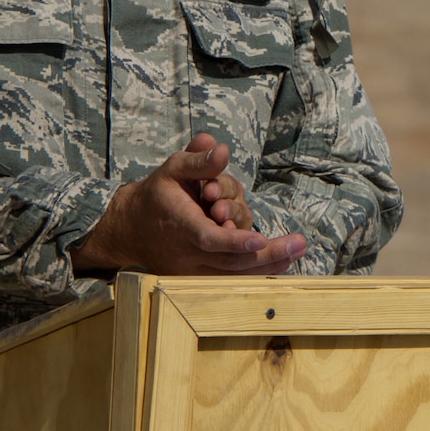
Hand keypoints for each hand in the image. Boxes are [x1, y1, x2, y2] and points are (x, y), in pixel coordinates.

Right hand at [69, 133, 306, 276]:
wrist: (130, 228)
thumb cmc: (157, 194)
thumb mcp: (172, 169)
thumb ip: (198, 161)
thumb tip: (221, 149)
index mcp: (180, 224)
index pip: (209, 238)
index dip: (234, 241)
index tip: (260, 238)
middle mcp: (186, 253)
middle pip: (229, 262)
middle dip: (267, 255)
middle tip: (299, 244)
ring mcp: (191, 271)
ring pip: (233, 276)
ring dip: (268, 267)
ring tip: (297, 254)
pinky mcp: (196, 280)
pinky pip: (229, 281)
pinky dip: (255, 275)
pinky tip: (280, 265)